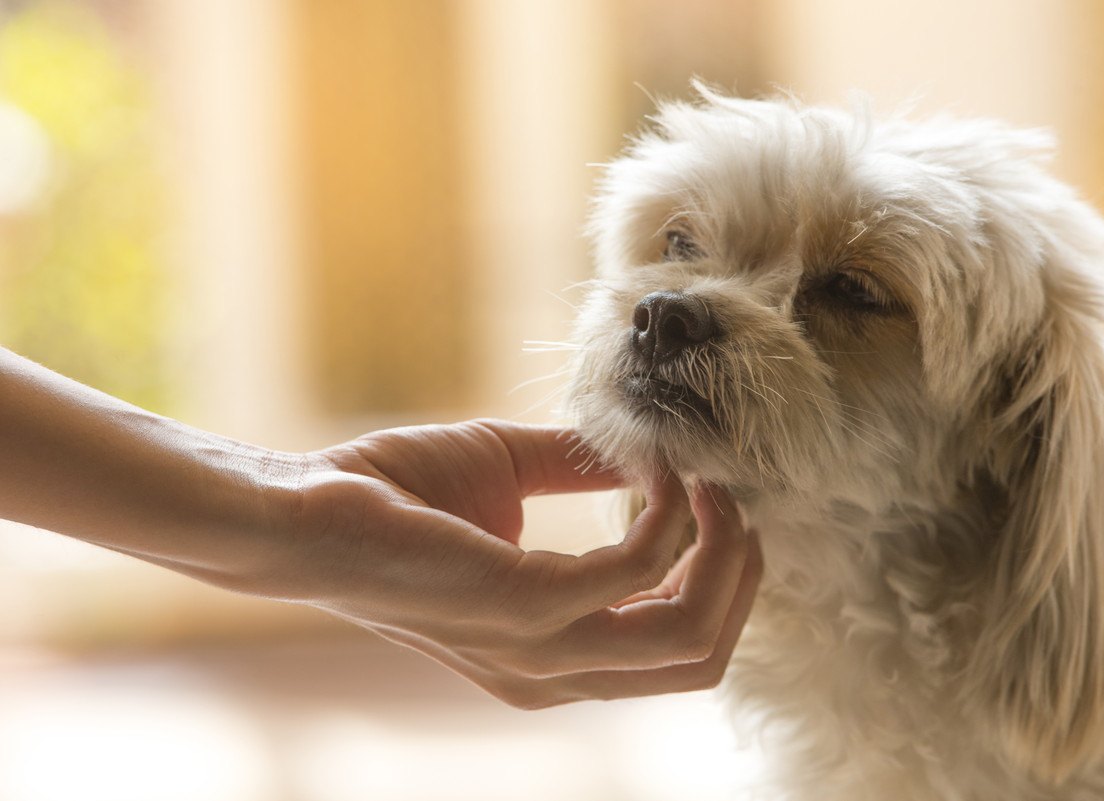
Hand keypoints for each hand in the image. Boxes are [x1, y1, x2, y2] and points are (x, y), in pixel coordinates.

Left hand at [282, 419, 762, 707]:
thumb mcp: (511, 478)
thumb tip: (651, 450)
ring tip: (709, 485)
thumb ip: (581, 473)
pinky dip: (665, 513)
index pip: (677, 655)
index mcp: (550, 656)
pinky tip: (655, 469)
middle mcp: (550, 673)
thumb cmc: (394, 492)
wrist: (303, 504)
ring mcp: (538, 651)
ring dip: (720, 551)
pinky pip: (638, 569)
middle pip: (699, 658)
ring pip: (687, 635)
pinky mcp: (523, 606)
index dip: (716, 582)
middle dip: (738, 576)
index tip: (715, 505)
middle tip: (732, 500)